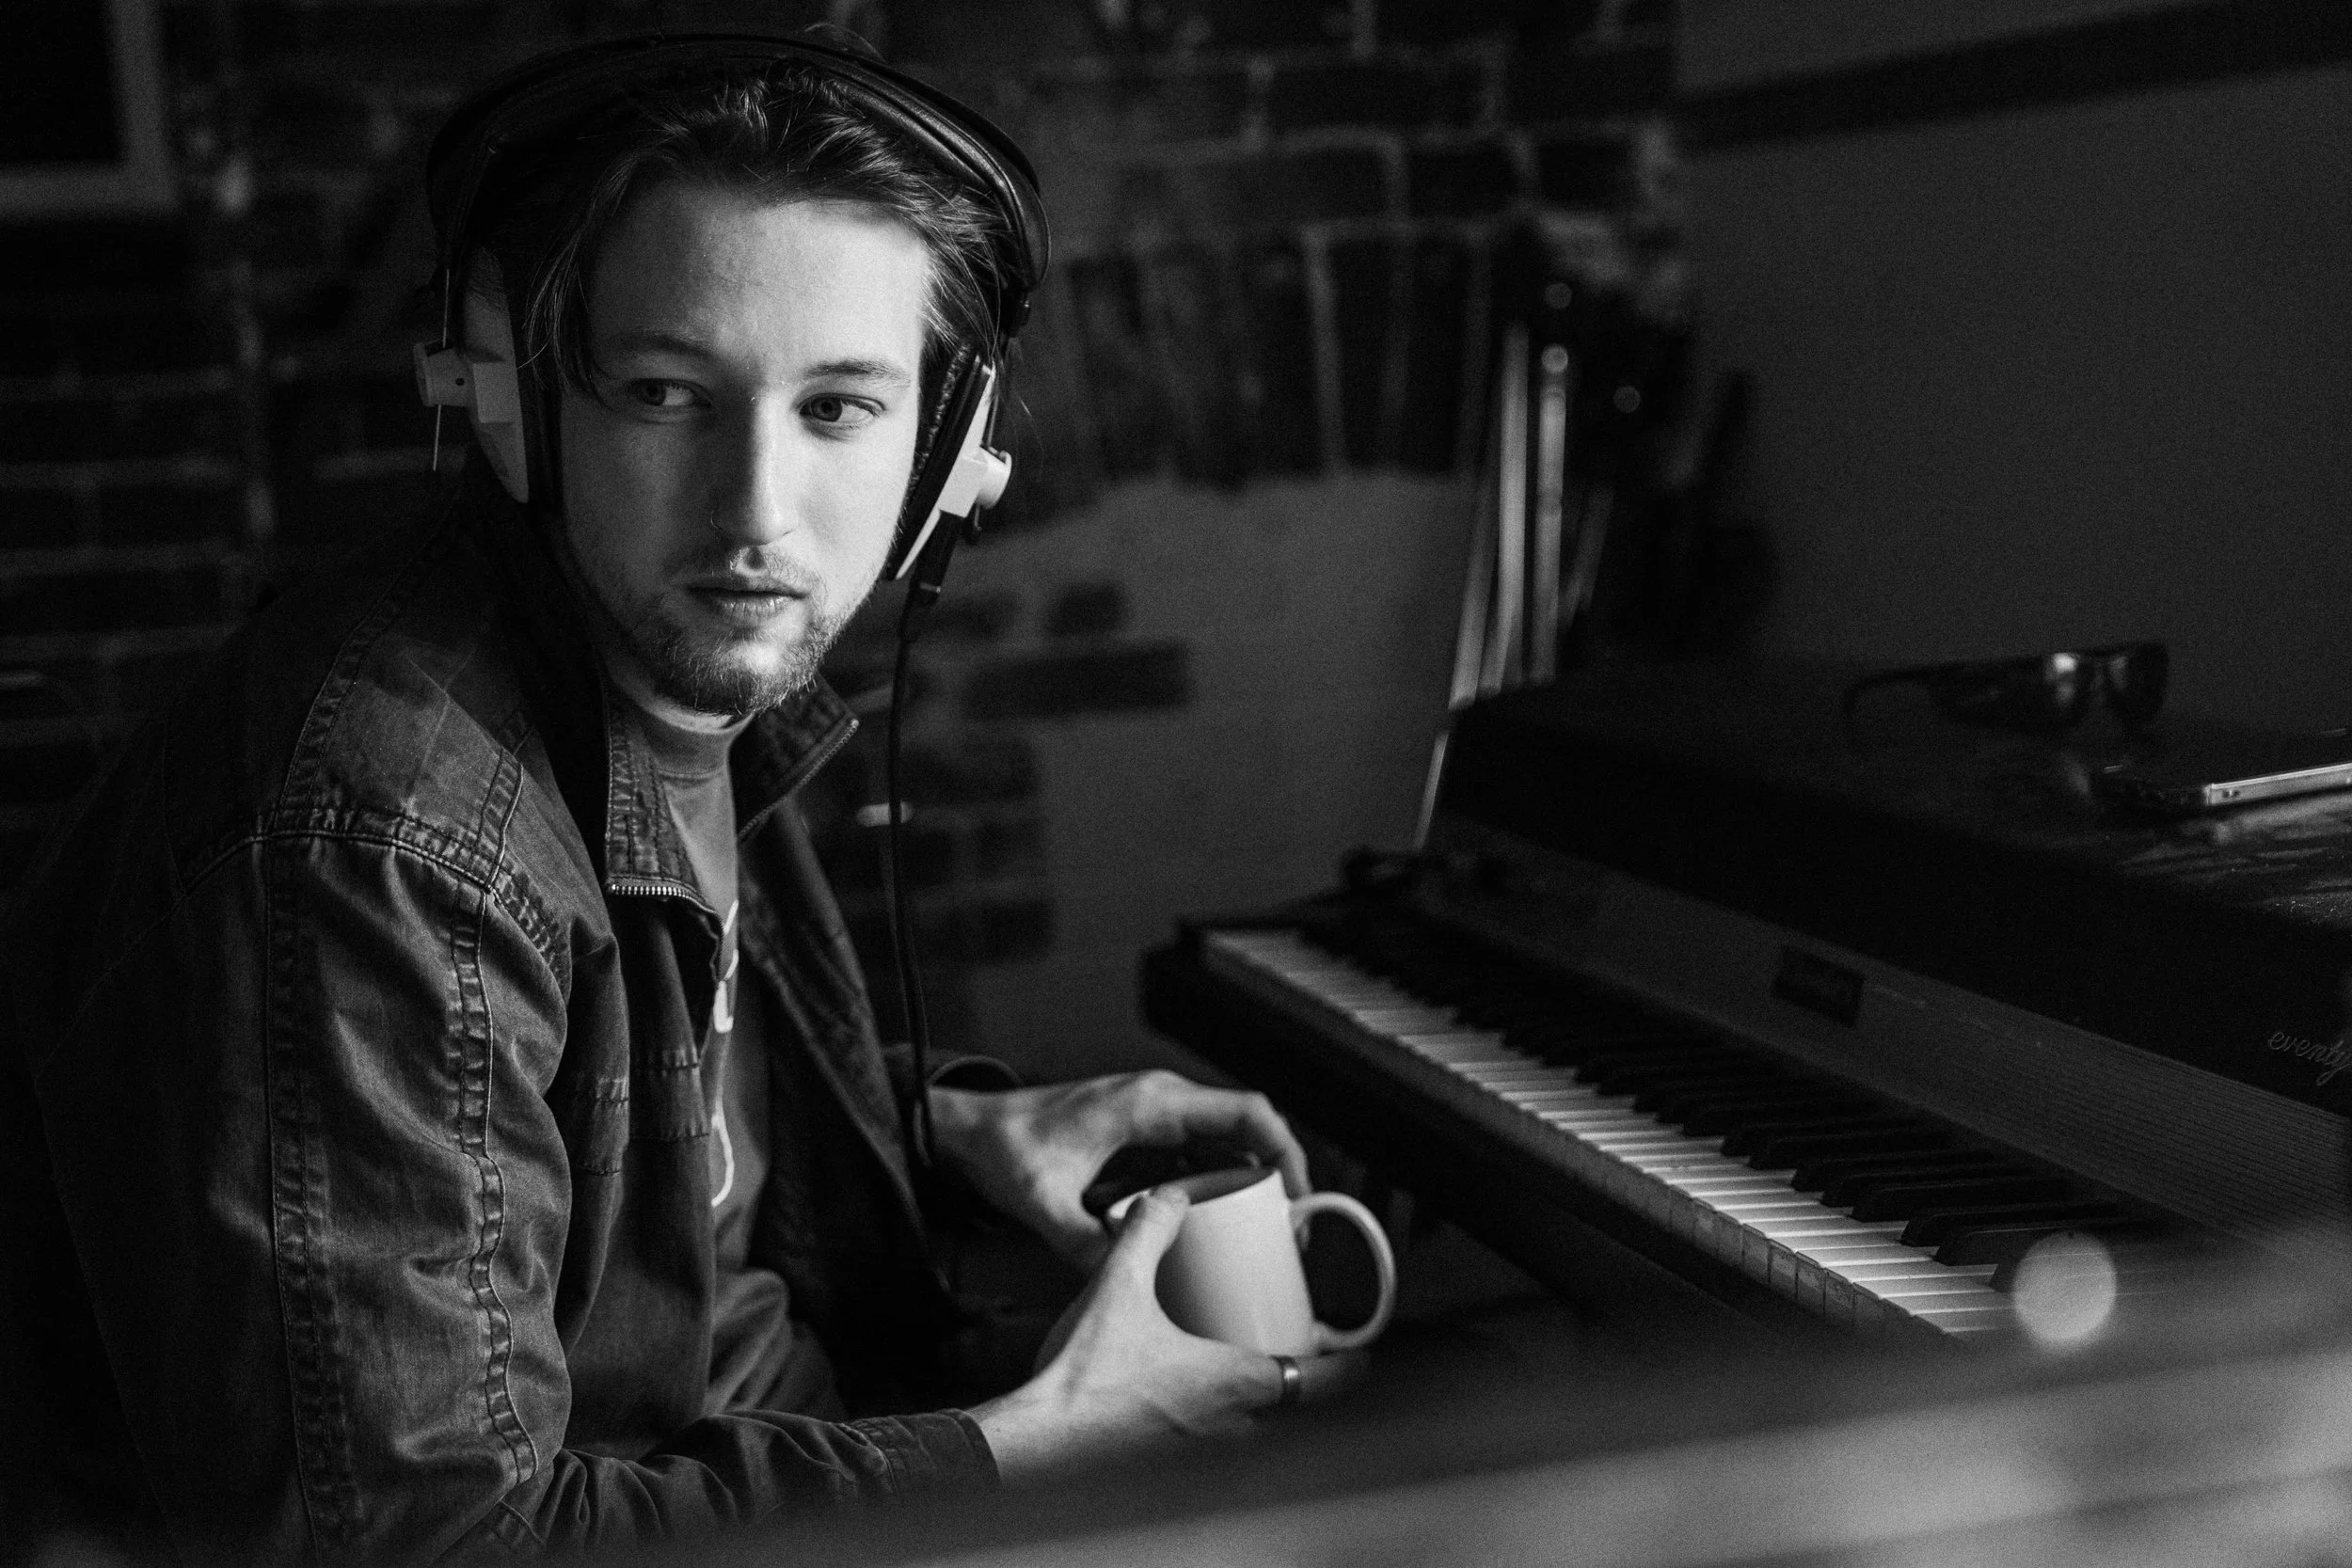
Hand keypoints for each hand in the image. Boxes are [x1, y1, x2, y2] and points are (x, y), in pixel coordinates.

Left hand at [929, 1070, 1309, 1269]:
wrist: (975, 1130)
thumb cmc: (1008, 1147)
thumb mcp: (1044, 1202)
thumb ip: (1084, 1243)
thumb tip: (1126, 1279)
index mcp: (1152, 1104)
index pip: (1246, 1112)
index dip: (1286, 1151)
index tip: (1301, 1196)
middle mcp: (1163, 1101)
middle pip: (1249, 1126)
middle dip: (1280, 1174)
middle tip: (1292, 1230)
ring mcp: (1157, 1114)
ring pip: (1229, 1139)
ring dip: (1253, 1180)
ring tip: (1267, 1233)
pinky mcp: (1146, 1132)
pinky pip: (1202, 1151)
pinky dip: (1222, 1182)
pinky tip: (1221, 1224)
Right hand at [971, 1187, 1362, 1484]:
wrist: (1037, 1443)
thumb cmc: (1082, 1382)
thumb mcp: (1118, 1285)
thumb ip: (1148, 1231)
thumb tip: (1169, 1198)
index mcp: (1233, 1383)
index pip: (1320, 1381)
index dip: (1347, 1365)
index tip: (1360, 1352)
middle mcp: (1227, 1424)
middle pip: (1288, 1401)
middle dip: (1295, 1371)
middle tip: (1294, 1340)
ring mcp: (1198, 1448)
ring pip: (1250, 1422)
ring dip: (1253, 1391)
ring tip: (1236, 1355)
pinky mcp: (1167, 1458)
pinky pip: (1211, 1433)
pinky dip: (1214, 1408)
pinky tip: (1181, 1383)